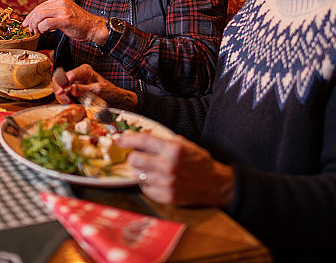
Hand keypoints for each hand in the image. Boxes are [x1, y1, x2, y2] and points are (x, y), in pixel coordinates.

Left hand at [22, 0, 106, 42]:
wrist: (93, 27)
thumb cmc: (79, 22)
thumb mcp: (64, 12)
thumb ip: (52, 12)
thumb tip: (36, 18)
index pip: (40, 6)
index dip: (30, 15)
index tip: (27, 23)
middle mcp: (61, 2)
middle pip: (38, 10)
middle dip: (30, 21)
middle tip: (29, 29)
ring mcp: (63, 10)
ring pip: (40, 15)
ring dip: (34, 25)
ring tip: (35, 31)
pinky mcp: (65, 20)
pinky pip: (46, 23)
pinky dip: (41, 28)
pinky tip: (43, 32)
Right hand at [51, 64, 136, 110]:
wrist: (114, 100)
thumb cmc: (109, 93)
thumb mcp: (98, 90)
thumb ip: (84, 89)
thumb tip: (71, 88)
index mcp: (84, 71)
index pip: (69, 74)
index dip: (63, 83)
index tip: (63, 91)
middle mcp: (77, 75)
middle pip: (60, 81)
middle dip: (60, 91)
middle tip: (66, 101)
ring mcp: (73, 84)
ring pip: (59, 89)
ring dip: (62, 98)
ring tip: (71, 104)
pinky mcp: (71, 93)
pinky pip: (63, 96)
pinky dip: (65, 101)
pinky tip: (71, 105)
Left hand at [119, 132, 234, 207]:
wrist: (214, 184)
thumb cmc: (199, 162)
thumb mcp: (185, 144)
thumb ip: (164, 141)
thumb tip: (142, 138)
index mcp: (173, 149)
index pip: (144, 141)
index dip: (129, 139)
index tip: (120, 139)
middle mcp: (168, 166)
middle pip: (134, 160)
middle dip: (133, 156)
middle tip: (136, 156)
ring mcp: (166, 183)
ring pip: (137, 175)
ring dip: (139, 170)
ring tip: (148, 169)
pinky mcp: (166, 197)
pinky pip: (145, 189)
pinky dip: (147, 184)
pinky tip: (156, 180)